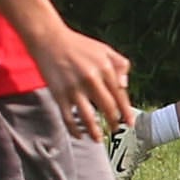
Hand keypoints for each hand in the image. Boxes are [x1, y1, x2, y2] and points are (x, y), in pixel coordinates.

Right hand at [28, 20, 133, 140]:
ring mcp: (74, 88)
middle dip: (114, 122)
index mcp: (105, 68)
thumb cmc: (79, 45)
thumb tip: (125, 85)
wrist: (49, 40)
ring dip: (95, 132)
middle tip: (115, 129)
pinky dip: (74, 129)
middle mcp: (92, 79)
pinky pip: (68, 118)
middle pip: (107, 108)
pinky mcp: (59, 95)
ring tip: (98, 139)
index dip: (126, 111)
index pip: (120, 95)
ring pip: (88, 118)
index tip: (130, 123)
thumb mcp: (104, 49)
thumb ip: (120, 64)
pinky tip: (78, 135)